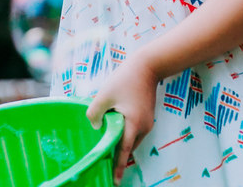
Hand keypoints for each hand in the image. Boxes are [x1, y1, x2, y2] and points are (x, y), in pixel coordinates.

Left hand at [85, 57, 159, 184]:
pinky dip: (125, 133)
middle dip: (117, 154)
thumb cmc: (125, 79)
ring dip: (120, 142)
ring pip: (131, 138)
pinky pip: (134, 130)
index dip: (118, 167)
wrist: (147, 66)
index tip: (115, 181)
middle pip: (128, 146)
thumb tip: (95, 127)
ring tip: (106, 142)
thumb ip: (95, 113)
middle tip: (103, 159)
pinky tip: (115, 126)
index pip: (124, 151)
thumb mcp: (104, 95)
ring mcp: (147, 123)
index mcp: (133, 125)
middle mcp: (143, 127)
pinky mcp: (146, 117)